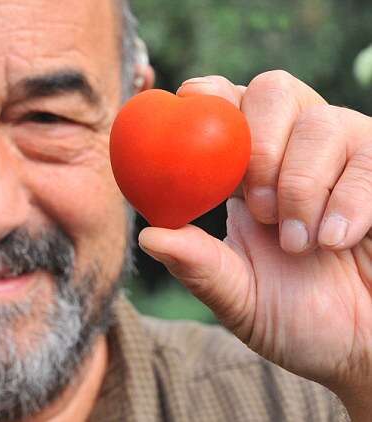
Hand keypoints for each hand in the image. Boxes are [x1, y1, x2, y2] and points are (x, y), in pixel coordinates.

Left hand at [138, 71, 371, 417]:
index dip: (208, 96)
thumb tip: (147, 235)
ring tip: (300, 242)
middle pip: (272, 89)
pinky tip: (337, 239)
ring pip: (320, 121)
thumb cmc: (298, 319)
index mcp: (246, 173)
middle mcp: (294, 150)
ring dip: (301, 183)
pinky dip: (348, 198)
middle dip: (258, 143)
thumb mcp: (239, 298)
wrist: (362, 347)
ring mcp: (346, 155)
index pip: (223, 106)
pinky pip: (368, 155)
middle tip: (259, 206)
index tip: (191, 107)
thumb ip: (199, 265)